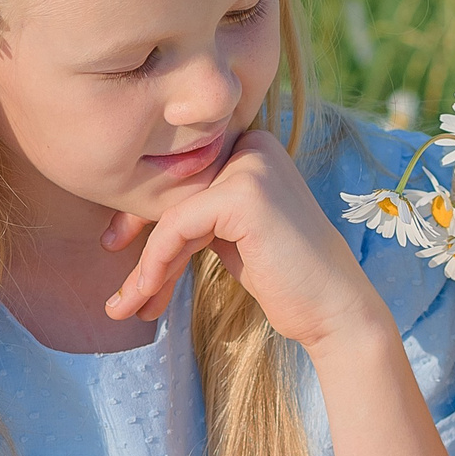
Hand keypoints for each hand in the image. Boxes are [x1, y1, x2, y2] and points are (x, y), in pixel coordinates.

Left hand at [104, 130, 386, 352]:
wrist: (335, 311)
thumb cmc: (285, 279)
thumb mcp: (230, 235)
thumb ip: (196, 213)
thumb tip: (127, 217)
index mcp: (252, 146)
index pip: (182, 174)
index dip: (144, 216)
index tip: (119, 253)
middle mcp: (254, 144)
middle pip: (171, 190)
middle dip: (138, 241)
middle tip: (119, 292)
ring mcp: (251, 165)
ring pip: (170, 212)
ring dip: (143, 267)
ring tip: (124, 308)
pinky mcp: (244, 193)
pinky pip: (177, 225)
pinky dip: (156, 262)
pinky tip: (146, 294)